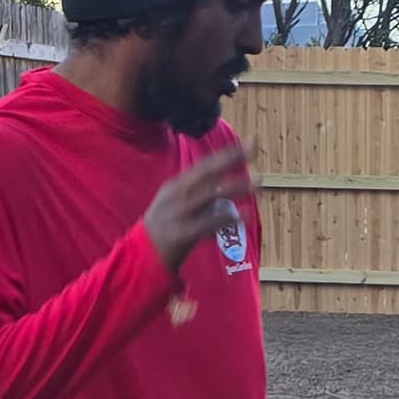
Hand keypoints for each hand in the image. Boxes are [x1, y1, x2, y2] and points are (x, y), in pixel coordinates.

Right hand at [145, 141, 252, 274]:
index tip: (250, 141)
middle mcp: (176, 195)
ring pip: (210, 195)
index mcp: (176, 186)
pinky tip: (245, 214)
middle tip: (254, 148)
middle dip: (230, 158)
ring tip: (258, 181)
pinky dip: (227, 218)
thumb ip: (198, 196)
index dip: (228, 153)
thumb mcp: (176, 205)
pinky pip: (208, 224)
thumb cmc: (165, 229)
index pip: (206, 165)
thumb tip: (223, 189)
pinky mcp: (181, 234)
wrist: (140, 256)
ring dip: (235, 187)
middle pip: (207, 172)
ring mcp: (178, 213)